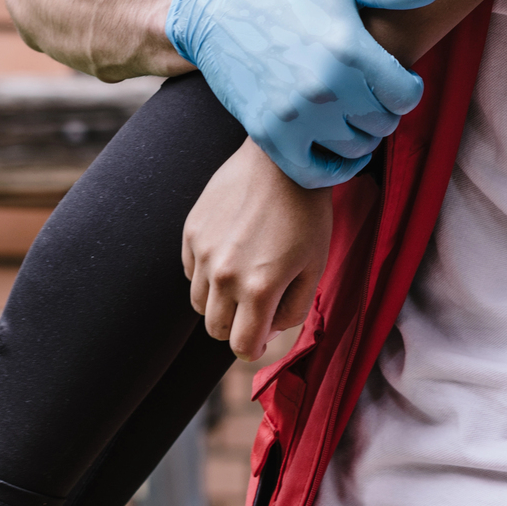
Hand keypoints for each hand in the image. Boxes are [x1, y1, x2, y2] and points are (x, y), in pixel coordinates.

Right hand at [165, 0, 438, 186]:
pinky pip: (317, 174)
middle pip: (384, 123)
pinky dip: (337, 170)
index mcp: (349, 48)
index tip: (395, 80)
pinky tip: (343, 152)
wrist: (222, 11)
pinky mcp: (270, 135)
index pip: (406, 95)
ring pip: (355, 148)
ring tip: (354, 115)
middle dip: (384, 110)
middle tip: (370, 95)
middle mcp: (326, 88)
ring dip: (362, 136)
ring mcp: (296, 116)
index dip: (407, 88)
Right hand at [182, 141, 332, 359]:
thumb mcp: (315, 266)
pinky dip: (206, 273)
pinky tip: (230, 251)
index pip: (241, 345)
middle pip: (216, 328)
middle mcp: (224, 275)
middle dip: (236, 326)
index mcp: (259, 288)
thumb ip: (293, 310)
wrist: (282, 159)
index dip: (252, 348)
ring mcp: (203, 252)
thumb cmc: (307, 213)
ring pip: (200, 303)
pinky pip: (191, 272)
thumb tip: (268, 331)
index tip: (259, 338)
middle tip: (255, 306)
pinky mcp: (192, 231)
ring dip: (219, 301)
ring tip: (243, 275)